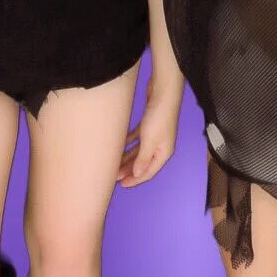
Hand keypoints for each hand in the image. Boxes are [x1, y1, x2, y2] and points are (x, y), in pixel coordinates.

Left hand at [117, 71, 182, 187]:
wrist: (163, 92)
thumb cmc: (159, 117)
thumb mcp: (150, 141)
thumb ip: (143, 159)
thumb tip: (137, 174)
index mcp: (163, 153)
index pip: (148, 172)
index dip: (135, 179)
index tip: (121, 184)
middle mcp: (160, 146)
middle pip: (142, 162)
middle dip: (128, 169)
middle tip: (113, 175)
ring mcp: (154, 135)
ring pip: (138, 151)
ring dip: (127, 157)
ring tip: (114, 162)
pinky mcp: (149, 125)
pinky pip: (137, 138)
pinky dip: (129, 143)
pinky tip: (119, 145)